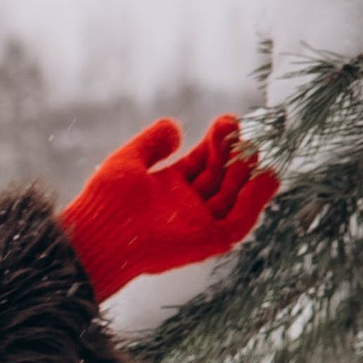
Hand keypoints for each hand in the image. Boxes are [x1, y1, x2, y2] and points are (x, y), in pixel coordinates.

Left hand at [59, 115, 277, 303]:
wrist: (98, 233)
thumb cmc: (106, 199)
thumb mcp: (129, 160)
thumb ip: (152, 142)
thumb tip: (175, 127)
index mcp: (167, 187)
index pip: (202, 161)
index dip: (217, 141)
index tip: (228, 120)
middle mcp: (184, 206)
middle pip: (219, 177)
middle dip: (232, 153)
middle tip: (239, 131)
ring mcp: (196, 224)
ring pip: (232, 198)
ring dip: (247, 175)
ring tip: (254, 150)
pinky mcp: (206, 242)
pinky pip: (237, 223)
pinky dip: (254, 204)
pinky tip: (265, 179)